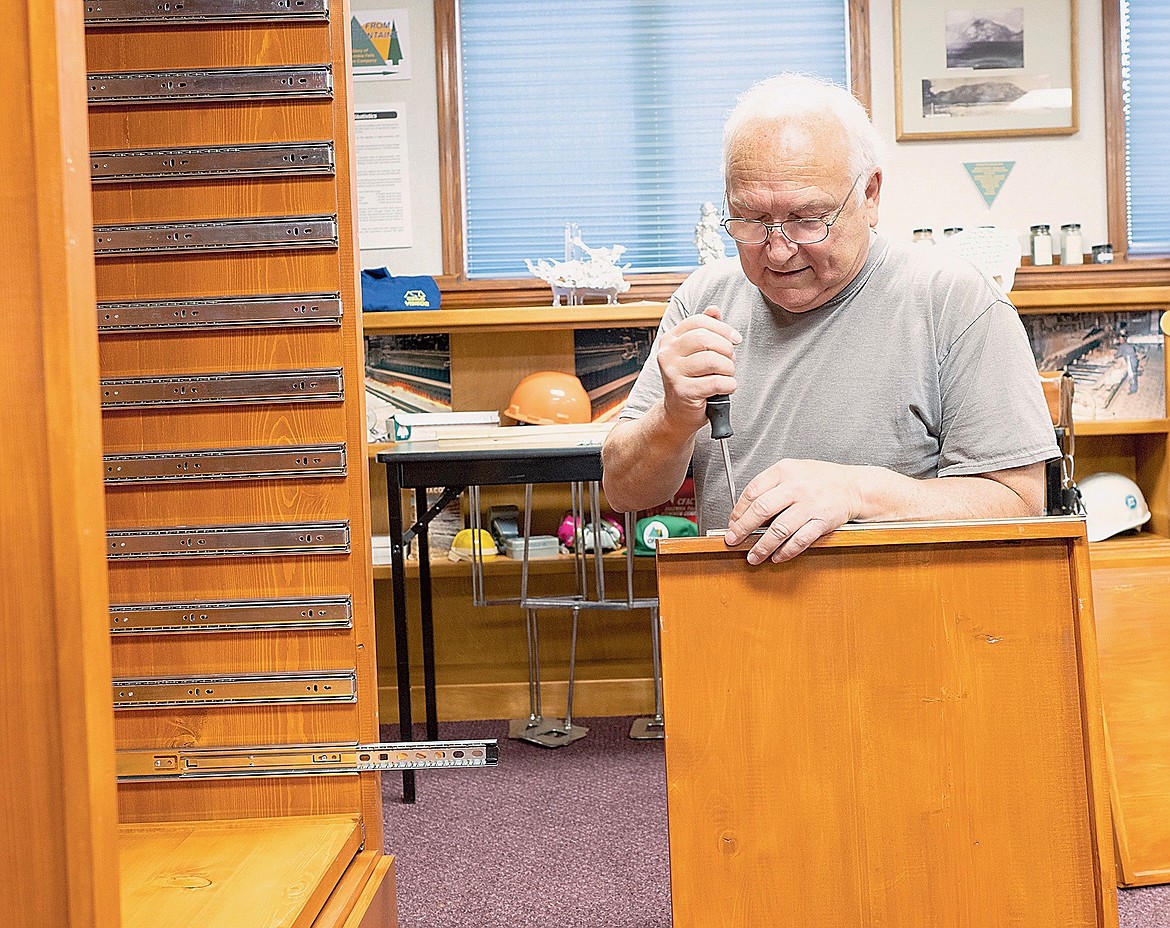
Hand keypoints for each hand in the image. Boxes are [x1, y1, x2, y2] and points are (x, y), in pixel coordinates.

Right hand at [657, 306, 741, 433]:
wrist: (678, 412)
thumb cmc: (691, 380)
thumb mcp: (695, 352)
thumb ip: (704, 329)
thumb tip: (714, 309)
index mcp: (670, 339)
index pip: (699, 322)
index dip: (722, 328)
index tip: (735, 339)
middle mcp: (667, 353)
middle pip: (705, 339)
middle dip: (726, 350)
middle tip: (730, 360)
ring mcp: (672, 373)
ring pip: (713, 361)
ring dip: (729, 369)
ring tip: (726, 375)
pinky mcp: (683, 391)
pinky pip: (716, 382)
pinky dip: (729, 385)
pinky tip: (726, 388)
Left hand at [723, 459, 865, 564]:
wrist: (854, 486)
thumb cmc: (821, 479)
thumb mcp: (792, 471)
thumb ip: (771, 486)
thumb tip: (747, 512)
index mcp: (784, 470)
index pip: (752, 491)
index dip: (738, 510)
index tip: (733, 522)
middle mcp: (796, 486)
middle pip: (761, 510)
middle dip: (743, 529)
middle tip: (733, 540)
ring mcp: (809, 505)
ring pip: (778, 530)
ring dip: (762, 546)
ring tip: (753, 556)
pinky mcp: (821, 521)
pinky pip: (799, 540)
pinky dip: (785, 552)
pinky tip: (776, 557)